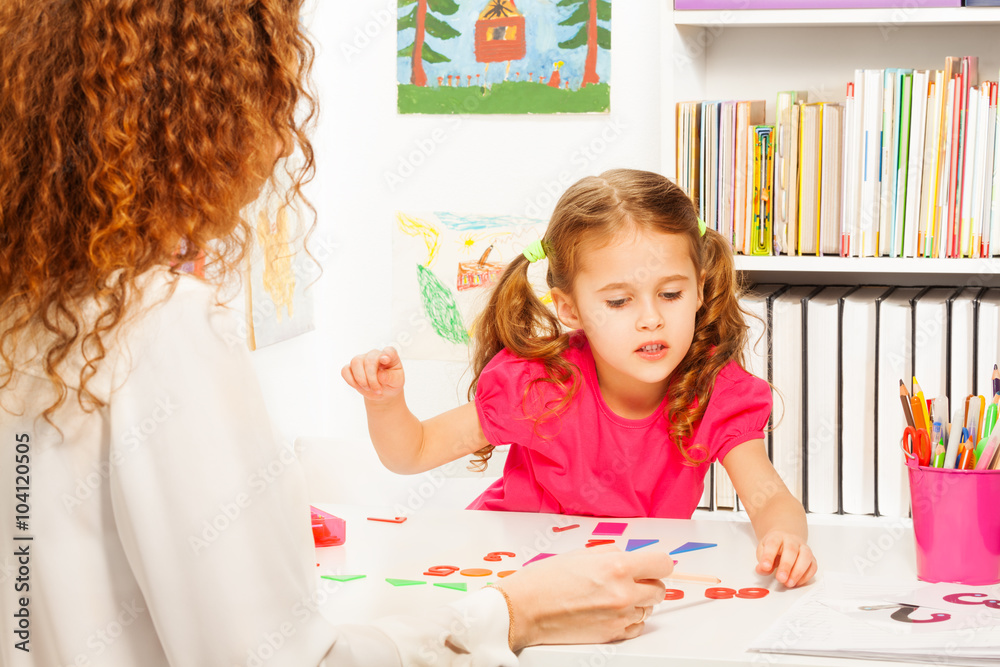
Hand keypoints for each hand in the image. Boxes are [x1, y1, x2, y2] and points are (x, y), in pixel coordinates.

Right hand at [340, 347, 404, 401]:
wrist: (382, 391)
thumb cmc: (391, 383)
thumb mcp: (397, 382)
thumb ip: (391, 377)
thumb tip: (381, 376)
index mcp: (390, 356)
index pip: (389, 351)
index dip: (387, 354)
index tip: (385, 360)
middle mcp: (375, 354)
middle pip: (369, 360)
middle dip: (372, 378)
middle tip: (377, 390)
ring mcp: (362, 359)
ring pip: (355, 362)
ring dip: (361, 379)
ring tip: (368, 389)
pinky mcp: (352, 368)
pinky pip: (345, 370)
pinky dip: (350, 380)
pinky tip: (358, 387)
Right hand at [496, 545, 672, 650]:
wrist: (524, 610)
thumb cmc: (544, 581)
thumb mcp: (580, 553)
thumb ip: (611, 552)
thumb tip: (629, 555)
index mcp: (617, 567)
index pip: (663, 564)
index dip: (657, 562)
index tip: (651, 563)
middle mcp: (623, 593)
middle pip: (659, 588)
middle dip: (647, 582)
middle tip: (630, 579)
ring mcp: (619, 616)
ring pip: (649, 608)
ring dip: (637, 601)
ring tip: (612, 595)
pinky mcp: (612, 635)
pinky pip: (637, 626)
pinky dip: (629, 619)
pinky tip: (611, 610)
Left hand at [755, 530, 816, 587]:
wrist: (786, 540)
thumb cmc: (774, 548)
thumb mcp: (762, 551)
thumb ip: (762, 561)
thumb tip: (762, 569)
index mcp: (777, 537)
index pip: (773, 544)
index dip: (768, 556)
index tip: (765, 567)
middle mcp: (792, 540)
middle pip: (791, 550)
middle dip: (786, 566)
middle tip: (780, 578)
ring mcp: (804, 548)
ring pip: (805, 557)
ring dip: (798, 572)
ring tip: (789, 583)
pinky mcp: (811, 558)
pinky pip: (813, 566)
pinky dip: (806, 576)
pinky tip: (796, 582)